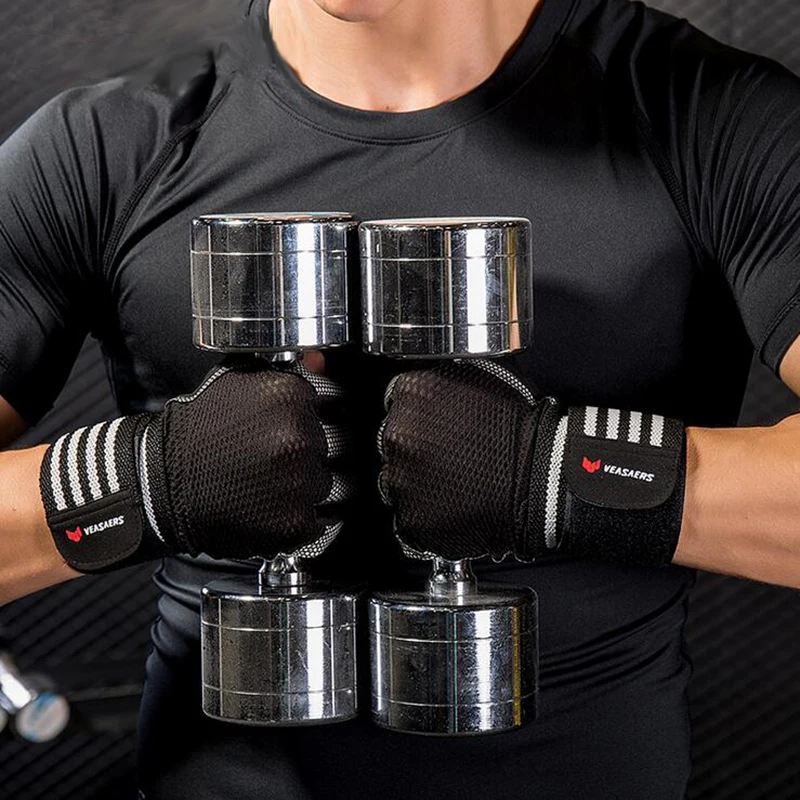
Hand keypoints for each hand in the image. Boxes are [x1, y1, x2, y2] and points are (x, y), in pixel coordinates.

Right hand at [40, 361, 351, 570]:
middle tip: (260, 460)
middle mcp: (300, 438)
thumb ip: (283, 369)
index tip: (270, 432)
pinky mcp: (295, 522)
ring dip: (299, 487)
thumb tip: (320, 360)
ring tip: (260, 485)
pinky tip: (265, 508)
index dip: (295, 423)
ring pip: (321, 484)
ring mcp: (300, 483)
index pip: (320, 410)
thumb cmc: (199, 431)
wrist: (162, 483)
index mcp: (290, 396)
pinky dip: (294, 518)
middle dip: (298, 454)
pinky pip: (314, 519)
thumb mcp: (234, 382)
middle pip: (323, 448)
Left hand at [378, 361, 684, 565]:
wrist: (541, 482)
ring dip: (418, 482)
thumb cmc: (520, 430)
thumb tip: (430, 387)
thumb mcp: (480, 378)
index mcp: (410, 394)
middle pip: (394, 443)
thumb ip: (443, 380)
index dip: (419, 418)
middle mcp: (397, 436)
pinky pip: (407, 516)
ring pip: (396, 481)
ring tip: (456, 482)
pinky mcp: (410, 519)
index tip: (436, 429)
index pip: (397, 403)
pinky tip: (452, 504)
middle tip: (452, 458)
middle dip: (417, 450)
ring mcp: (399, 480)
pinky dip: (426, 514)